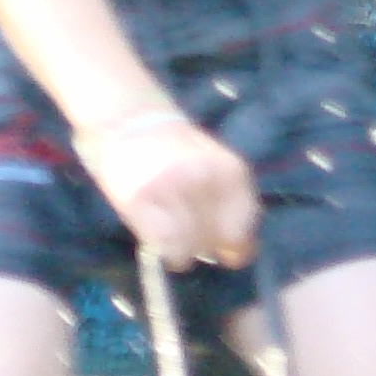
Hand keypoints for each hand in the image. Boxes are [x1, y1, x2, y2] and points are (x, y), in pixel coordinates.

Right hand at [74, 106, 259, 269]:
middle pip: (217, 240)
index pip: (244, 228)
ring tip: (174, 236)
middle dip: (207, 246)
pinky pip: (165, 246)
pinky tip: (162, 244)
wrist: (131, 121)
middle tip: (192, 236)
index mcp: (231, 171)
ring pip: (192, 248)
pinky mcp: (141, 200)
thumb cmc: (177, 151)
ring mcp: (172, 190)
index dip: (236, 246)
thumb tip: (238, 251)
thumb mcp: (216, 168)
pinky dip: (167, 253)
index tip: (226, 251)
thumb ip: (229, 203)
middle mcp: (205, 180)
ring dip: (185, 251)